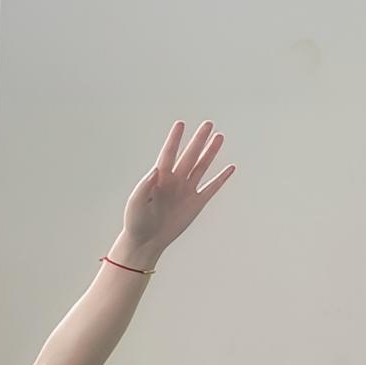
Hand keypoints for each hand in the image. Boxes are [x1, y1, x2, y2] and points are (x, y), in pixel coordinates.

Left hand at [110, 120, 233, 268]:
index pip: (168, 154)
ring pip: (201, 167)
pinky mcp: (196, 203)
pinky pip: (211, 188)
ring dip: (210, 153)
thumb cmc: (136, 221)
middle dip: (198, 140)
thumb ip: (144, 186)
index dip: (175, 140)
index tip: (181, 124)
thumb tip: (155, 170)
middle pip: (189, 156)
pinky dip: (221, 178)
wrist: (146, 240)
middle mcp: (175, 181)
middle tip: (208, 124)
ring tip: (219, 137)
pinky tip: (230, 168)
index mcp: (159, 179)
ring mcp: (186, 191)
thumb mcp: (136, 203)